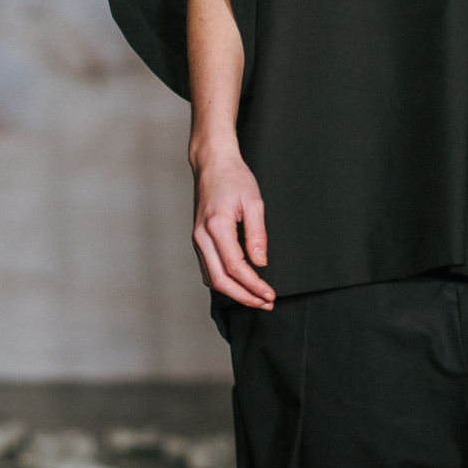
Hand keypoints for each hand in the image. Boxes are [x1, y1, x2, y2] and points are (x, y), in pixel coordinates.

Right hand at [191, 144, 274, 309]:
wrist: (212, 163)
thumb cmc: (234, 178)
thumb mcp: (254, 201)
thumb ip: (257, 234)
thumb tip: (260, 263)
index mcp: (216, 226)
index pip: (235, 267)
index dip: (253, 285)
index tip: (270, 294)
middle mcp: (202, 236)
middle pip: (220, 280)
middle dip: (244, 296)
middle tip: (266, 303)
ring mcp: (197, 239)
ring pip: (211, 278)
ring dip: (234, 293)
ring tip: (257, 298)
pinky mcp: (198, 240)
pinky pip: (208, 270)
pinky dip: (223, 283)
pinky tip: (240, 286)